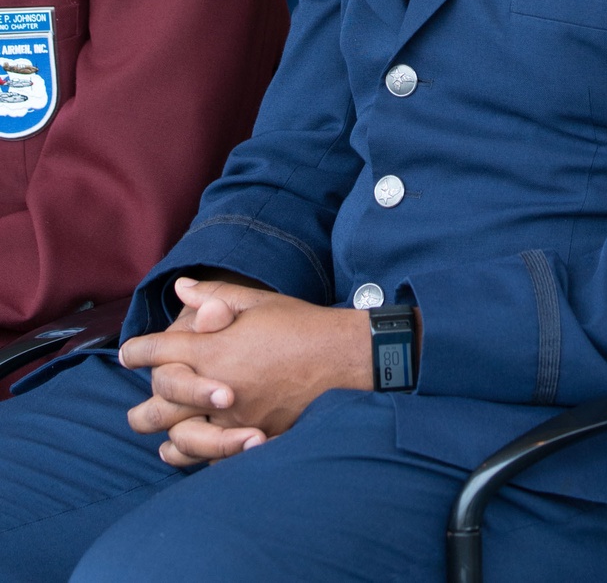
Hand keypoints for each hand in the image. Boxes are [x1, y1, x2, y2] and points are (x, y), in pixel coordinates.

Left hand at [121, 277, 370, 466]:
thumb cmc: (299, 325)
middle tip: (135, 407)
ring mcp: (231, 417)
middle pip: (158, 402)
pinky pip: (211, 456)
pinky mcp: (250, 438)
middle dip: (143, 404)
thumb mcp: (256, 301)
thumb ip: (214, 296)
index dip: (138, 351)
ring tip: (160, 435)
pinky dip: (195, 455)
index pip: (159, 351)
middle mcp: (214, 386)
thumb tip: (181, 287)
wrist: (341, 358)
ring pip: (178, 437)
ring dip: (164, 435)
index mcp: (212, 349)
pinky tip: (188, 452)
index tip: (128, 354)